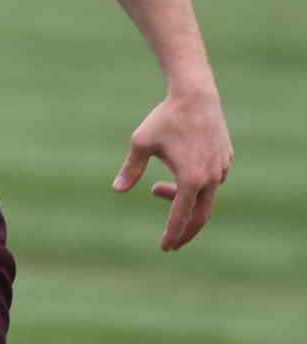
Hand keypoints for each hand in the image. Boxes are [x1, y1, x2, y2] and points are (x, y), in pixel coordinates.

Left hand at [113, 87, 231, 250]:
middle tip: (171, 243)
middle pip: (200, 216)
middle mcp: (211, 178)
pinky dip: (195, 186)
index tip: (165, 247)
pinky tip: (178, 172)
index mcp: (191, 178)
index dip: (172, 233)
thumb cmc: (165, 118)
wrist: (195, 95)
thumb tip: (117, 189)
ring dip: (182, 200)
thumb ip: (131, 169)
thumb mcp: (141, 143)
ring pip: (205, 197)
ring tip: (156, 188)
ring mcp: (222, 169)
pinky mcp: (226, 159)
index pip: (181, 216)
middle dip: (184, 231)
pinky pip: (212, 181)